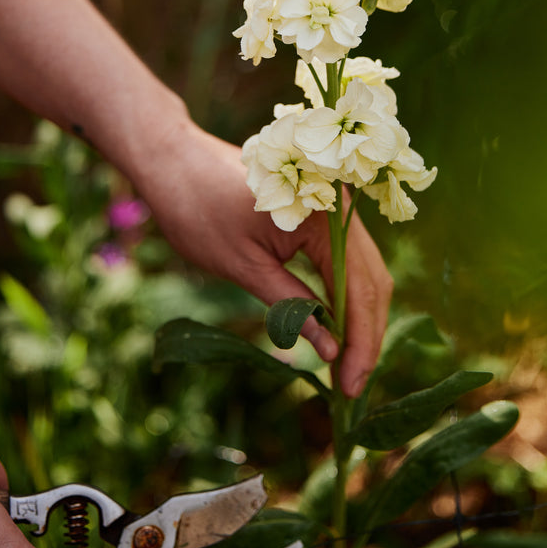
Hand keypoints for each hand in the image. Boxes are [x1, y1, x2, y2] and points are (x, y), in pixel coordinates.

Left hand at [131, 101, 392, 396]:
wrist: (173, 158)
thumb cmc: (198, 209)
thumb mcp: (243, 266)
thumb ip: (292, 307)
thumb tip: (332, 352)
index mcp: (324, 215)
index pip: (359, 290)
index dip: (361, 342)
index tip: (351, 388)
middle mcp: (340, 206)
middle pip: (372, 280)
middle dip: (366, 336)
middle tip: (351, 387)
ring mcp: (333, 205)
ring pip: (365, 271)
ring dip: (359, 317)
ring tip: (346, 365)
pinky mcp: (322, 210)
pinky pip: (347, 258)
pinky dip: (345, 294)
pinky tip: (335, 326)